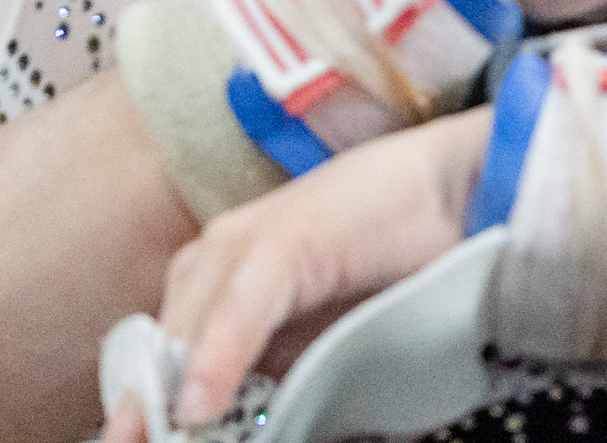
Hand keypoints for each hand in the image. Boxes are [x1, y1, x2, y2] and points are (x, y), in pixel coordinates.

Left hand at [101, 111, 488, 440]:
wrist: (460, 188)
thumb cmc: (397, 265)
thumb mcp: (320, 340)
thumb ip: (276, 378)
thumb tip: (232, 424)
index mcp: (215, 284)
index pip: (157, 366)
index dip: (146, 415)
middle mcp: (215, 261)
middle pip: (159, 356)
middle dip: (149, 414)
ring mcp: (245, 245)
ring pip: (186, 335)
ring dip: (169, 401)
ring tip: (160, 442)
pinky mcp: (284, 239)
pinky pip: (238, 308)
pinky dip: (218, 358)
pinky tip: (201, 406)